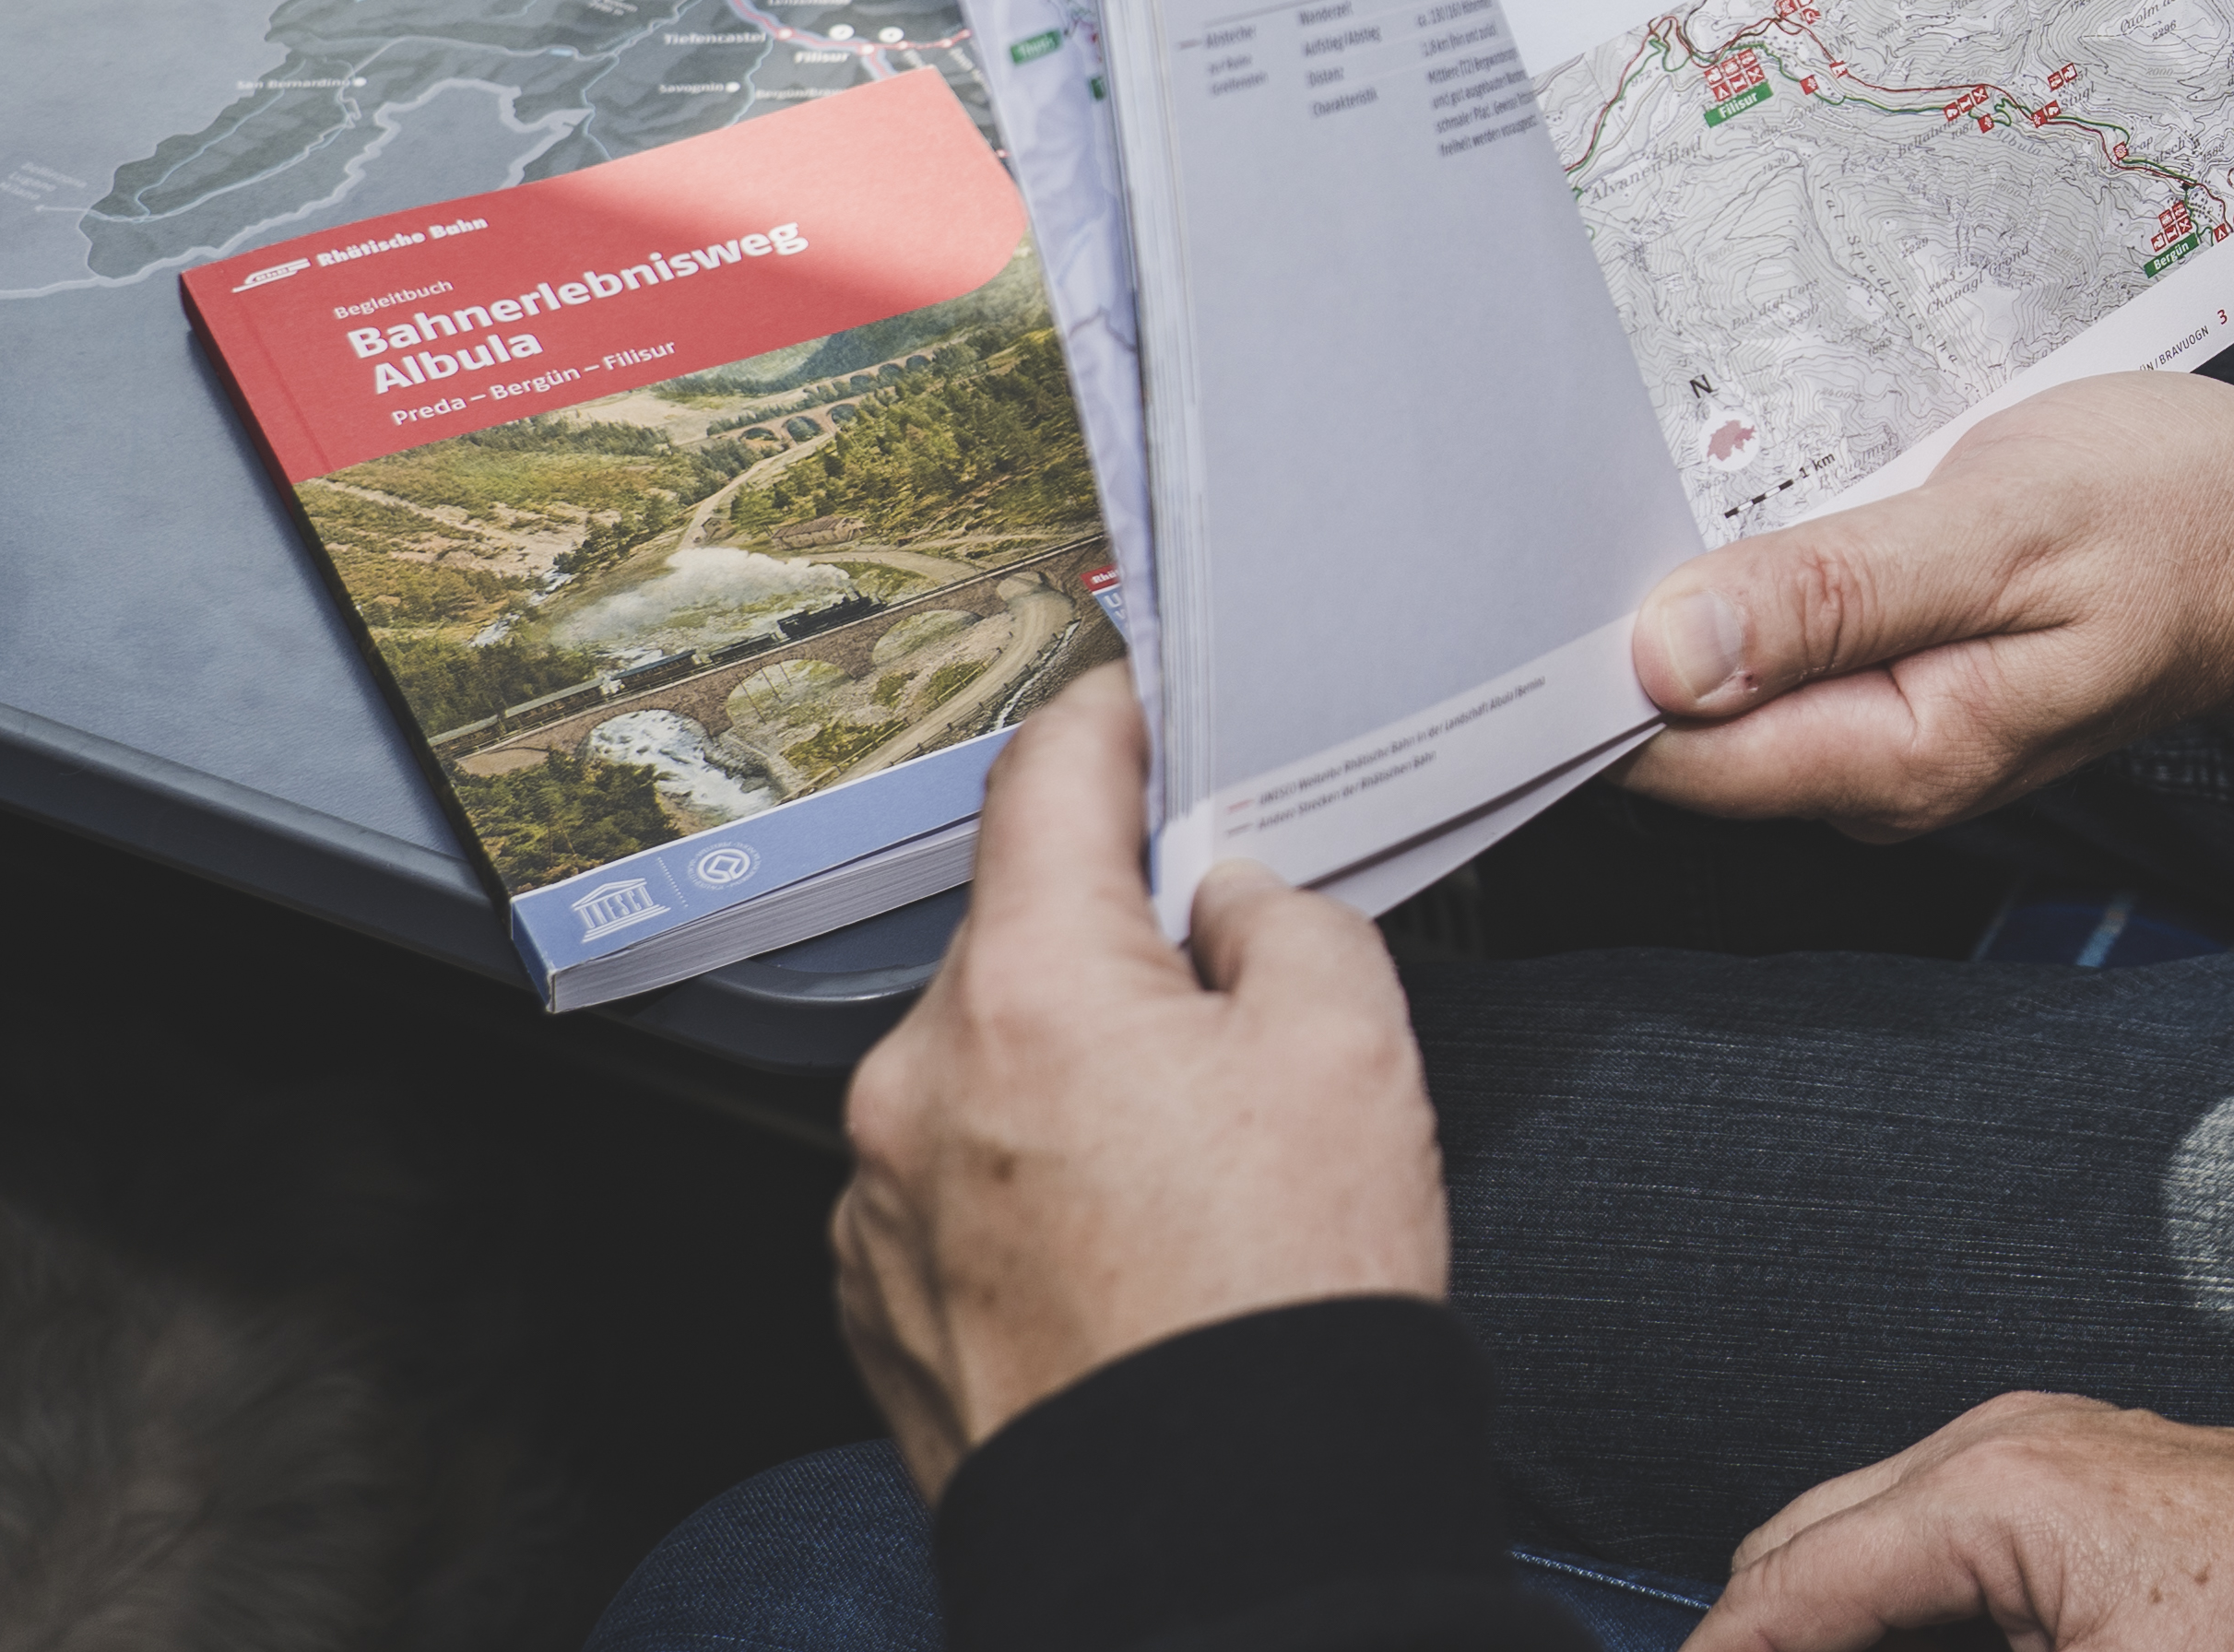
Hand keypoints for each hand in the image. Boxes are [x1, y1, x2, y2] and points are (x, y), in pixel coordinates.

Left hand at [831, 666, 1447, 1498]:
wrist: (1218, 1534)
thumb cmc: (1286, 1297)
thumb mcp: (1354, 1046)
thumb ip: (1289, 919)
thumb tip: (1230, 902)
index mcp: (1026, 989)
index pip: (1047, 776)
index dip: (1112, 715)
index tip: (1146, 699)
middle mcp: (914, 1081)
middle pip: (1018, 933)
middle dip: (1117, 936)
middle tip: (1236, 983)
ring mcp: (879, 1202)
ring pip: (986, 1062)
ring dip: (1074, 1064)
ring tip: (1196, 1148)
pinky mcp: (878, 1302)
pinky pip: (956, 1179)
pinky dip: (1034, 1171)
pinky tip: (1135, 1231)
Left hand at [1627, 372, 2233, 837]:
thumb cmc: (2184, 517)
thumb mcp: (2013, 527)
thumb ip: (1839, 593)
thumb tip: (1665, 656)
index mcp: (1893, 752)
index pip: (1664, 751)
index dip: (1577, 665)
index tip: (1524, 556)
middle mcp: (1873, 769)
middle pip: (1677, 723)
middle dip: (1616, 612)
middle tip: (1569, 472)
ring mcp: (1888, 730)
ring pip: (1727, 676)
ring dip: (1686, 578)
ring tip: (1651, 456)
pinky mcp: (1904, 679)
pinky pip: (1787, 641)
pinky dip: (1755, 569)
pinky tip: (1749, 488)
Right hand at [1688, 1394, 2233, 1651]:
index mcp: (1983, 1495)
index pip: (1784, 1591)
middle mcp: (1991, 1441)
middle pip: (1798, 1545)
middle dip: (1752, 1638)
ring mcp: (2034, 1441)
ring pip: (1856, 1529)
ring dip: (1817, 1616)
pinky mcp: (2074, 1466)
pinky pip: (1926, 1523)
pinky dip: (1884, 1593)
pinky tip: (1894, 1651)